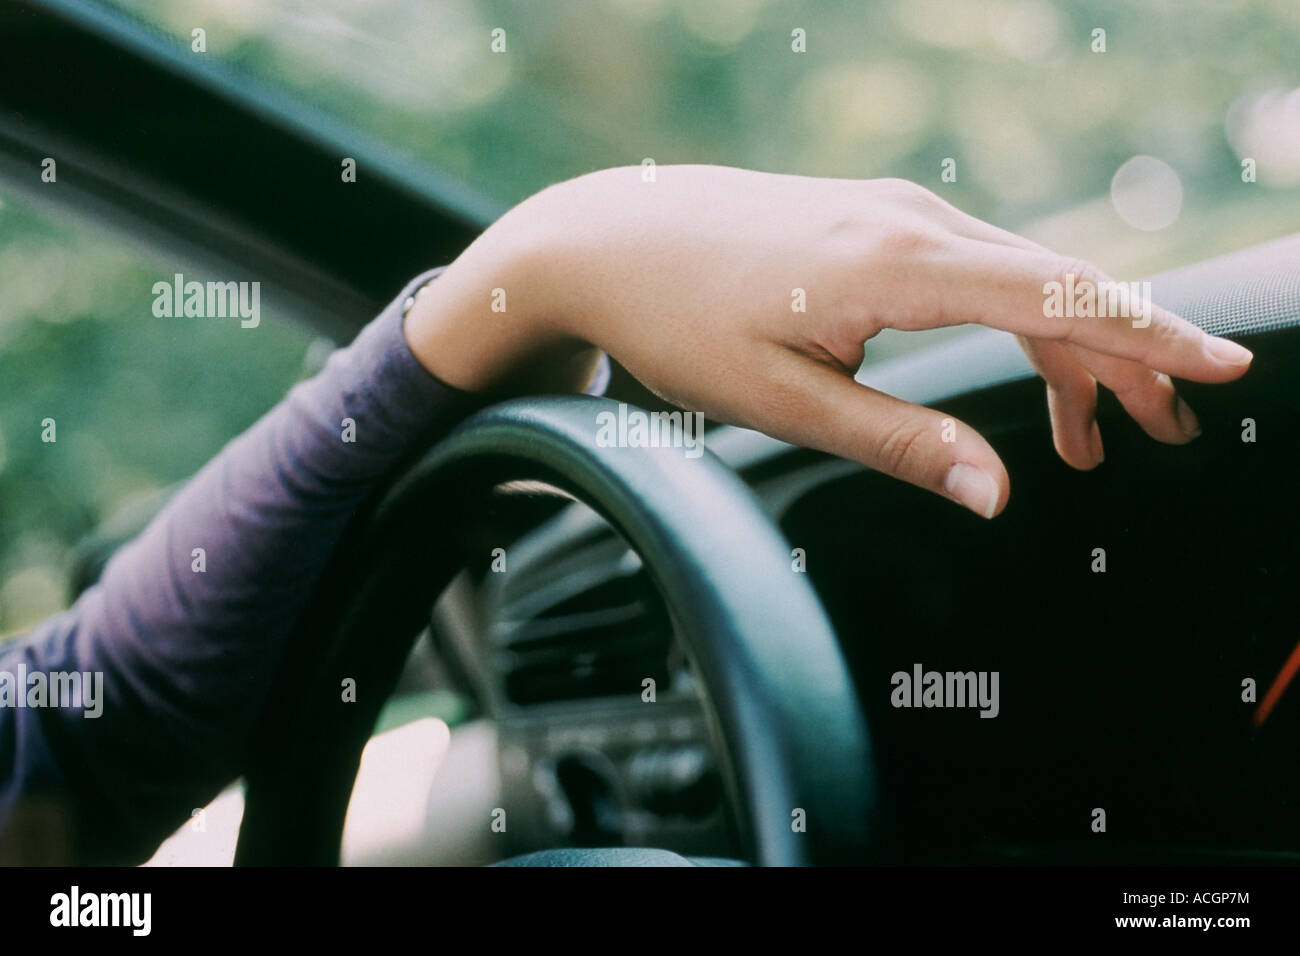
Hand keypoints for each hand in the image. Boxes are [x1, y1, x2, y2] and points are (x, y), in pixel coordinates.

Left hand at [405, 165, 1251, 517]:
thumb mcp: (781, 401)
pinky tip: (1019, 379)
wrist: (607, 238)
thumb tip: (996, 492)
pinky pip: (975, 268)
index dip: (1148, 337)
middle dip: (1127, 358)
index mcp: (894, 266)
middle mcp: (910, 221)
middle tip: (1168, 432)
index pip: (1054, 298)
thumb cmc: (678, 320)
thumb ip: (896, 443)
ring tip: (1099, 439)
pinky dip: (1015, 322)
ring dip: (1071, 351)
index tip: (1220, 368)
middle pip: (1057, 286)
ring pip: (1021, 278)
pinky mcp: (876, 220)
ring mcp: (895, 211)